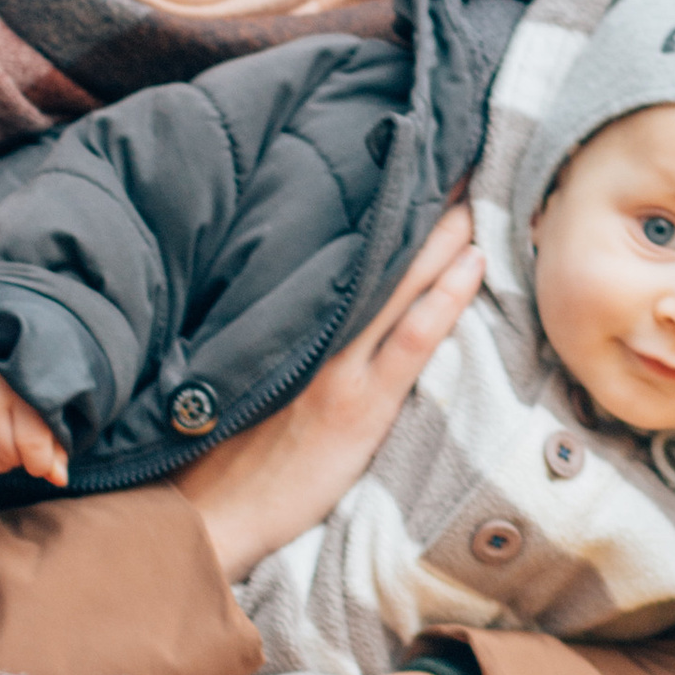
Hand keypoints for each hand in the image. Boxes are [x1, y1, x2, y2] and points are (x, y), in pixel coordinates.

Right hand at [0, 365, 66, 489]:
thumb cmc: (29, 394)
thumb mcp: (50, 415)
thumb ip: (57, 448)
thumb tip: (59, 480)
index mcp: (22, 389)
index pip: (30, 443)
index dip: (39, 463)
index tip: (40, 460)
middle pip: (5, 455)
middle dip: (17, 460)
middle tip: (19, 445)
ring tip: (3, 445)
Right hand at [172, 206, 484, 585]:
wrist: (200, 515)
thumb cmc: (209, 457)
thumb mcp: (231, 382)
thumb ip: (264, 346)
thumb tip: (287, 313)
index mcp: (278, 325)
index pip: (337, 256)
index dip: (372, 213)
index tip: (400, 169)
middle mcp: (311, 336)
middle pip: (373, 256)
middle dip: (413, 207)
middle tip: (450, 159)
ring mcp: (337, 367)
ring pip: (399, 284)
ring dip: (440, 237)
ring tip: (475, 195)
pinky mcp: (358, 405)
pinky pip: (413, 336)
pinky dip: (445, 294)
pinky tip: (473, 261)